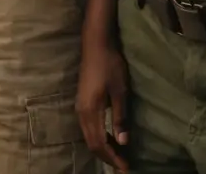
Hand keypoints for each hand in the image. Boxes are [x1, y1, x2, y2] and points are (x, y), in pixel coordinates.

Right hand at [76, 36, 130, 170]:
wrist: (96, 44)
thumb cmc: (110, 65)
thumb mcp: (120, 91)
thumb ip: (120, 117)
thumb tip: (123, 142)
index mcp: (90, 111)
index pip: (100, 143)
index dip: (112, 158)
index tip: (126, 168)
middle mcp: (81, 112)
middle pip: (92, 143)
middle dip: (107, 157)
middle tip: (123, 166)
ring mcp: (79, 107)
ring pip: (88, 136)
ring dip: (103, 148)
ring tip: (118, 155)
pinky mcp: (82, 102)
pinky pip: (88, 128)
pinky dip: (99, 137)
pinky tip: (110, 137)